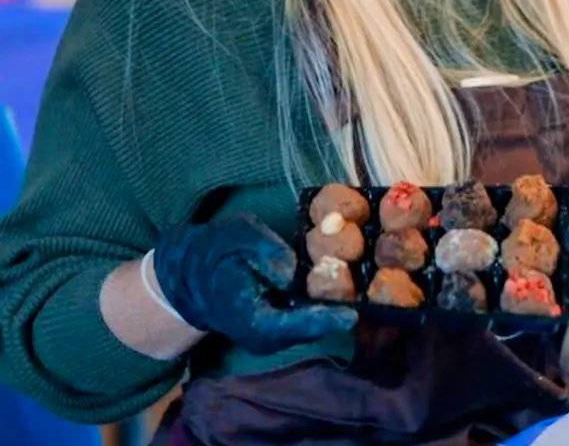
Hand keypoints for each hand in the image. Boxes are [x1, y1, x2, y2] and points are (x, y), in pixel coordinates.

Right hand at [153, 213, 356, 354]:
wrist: (194, 275)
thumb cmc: (216, 251)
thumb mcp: (237, 236)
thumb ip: (265, 252)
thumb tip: (292, 272)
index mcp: (250, 316)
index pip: (291, 324)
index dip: (322, 319)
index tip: (352, 313)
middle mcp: (263, 334)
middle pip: (308, 327)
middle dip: (337, 312)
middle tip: (372, 295)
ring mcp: (271, 334)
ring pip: (309, 325)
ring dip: (334, 309)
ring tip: (366, 291)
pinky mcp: (278, 326)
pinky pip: (305, 318)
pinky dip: (325, 305)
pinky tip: (346, 285)